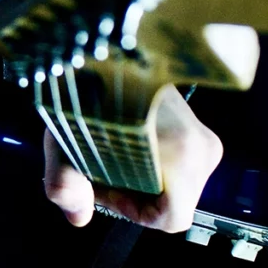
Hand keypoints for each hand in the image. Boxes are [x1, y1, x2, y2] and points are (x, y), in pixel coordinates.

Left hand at [43, 83, 222, 231]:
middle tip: (102, 171)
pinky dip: (152, 165)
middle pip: (174, 202)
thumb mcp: (63, 141)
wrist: (102, 50)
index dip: (132, 213)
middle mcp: (203, 148)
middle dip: (136, 196)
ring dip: (142, 180)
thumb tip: (78, 217)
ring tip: (110, 156)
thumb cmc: (84, 92)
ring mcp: (205, 136)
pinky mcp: (199, 127)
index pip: (172, 217)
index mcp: (183, 156)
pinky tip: (124, 147)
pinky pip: (179, 168)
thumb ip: (65, 185)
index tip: (105, 188)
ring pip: (176, 187)